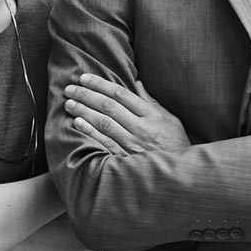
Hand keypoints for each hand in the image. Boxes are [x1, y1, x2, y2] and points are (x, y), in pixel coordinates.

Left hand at [64, 74, 189, 154]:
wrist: (181, 173)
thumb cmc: (176, 144)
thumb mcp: (170, 119)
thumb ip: (151, 102)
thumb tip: (137, 83)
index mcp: (151, 115)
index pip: (121, 94)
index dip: (101, 84)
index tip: (85, 78)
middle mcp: (140, 127)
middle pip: (108, 106)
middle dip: (86, 95)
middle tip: (70, 88)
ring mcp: (132, 144)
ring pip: (103, 123)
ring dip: (83, 111)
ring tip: (69, 103)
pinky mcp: (125, 159)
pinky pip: (104, 143)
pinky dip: (90, 132)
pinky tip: (77, 123)